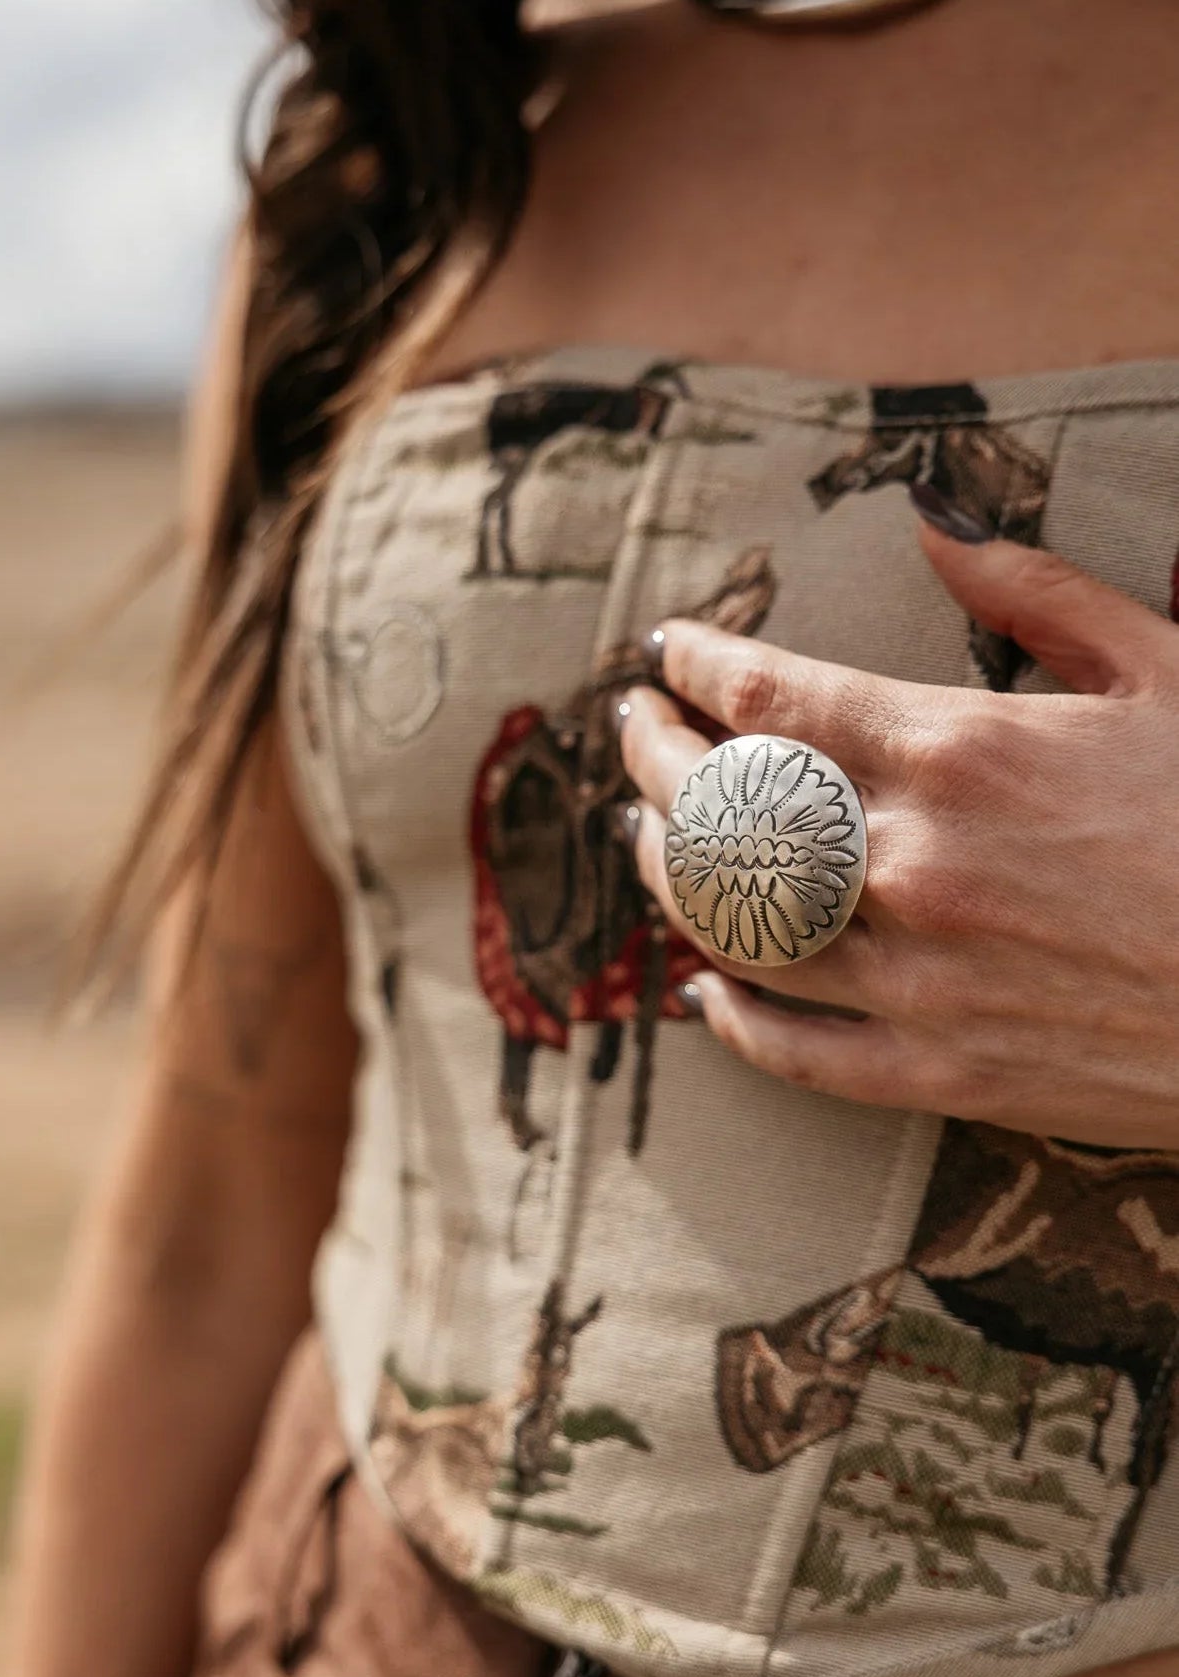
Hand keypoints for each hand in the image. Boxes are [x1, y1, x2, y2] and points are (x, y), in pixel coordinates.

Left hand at [618, 517, 1178, 1144]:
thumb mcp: (1169, 668)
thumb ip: (1037, 592)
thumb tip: (934, 522)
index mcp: (961, 752)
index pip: (769, 698)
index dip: (699, 666)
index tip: (672, 651)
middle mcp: (913, 865)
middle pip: (722, 805)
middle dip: (655, 755)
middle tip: (633, 727)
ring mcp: (921, 978)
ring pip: (733, 927)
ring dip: (668, 876)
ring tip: (646, 837)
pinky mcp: (946, 1072)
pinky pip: (798, 1053)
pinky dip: (737, 1023)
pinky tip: (707, 993)